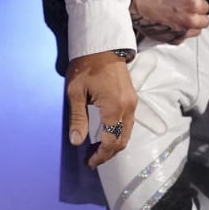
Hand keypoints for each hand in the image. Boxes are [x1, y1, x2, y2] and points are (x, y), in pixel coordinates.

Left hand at [65, 50, 136, 168]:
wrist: (103, 46)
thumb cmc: (86, 66)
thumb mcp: (76, 92)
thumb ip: (78, 118)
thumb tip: (76, 141)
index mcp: (114, 108)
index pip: (111, 142)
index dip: (100, 156)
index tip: (89, 163)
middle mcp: (128, 108)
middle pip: (122, 141)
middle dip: (108, 153)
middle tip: (92, 159)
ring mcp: (132, 103)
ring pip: (127, 133)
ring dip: (114, 144)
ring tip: (97, 149)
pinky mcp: (132, 98)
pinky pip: (128, 124)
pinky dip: (119, 134)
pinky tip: (106, 134)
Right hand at [130, 0, 208, 44]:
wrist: (141, 10)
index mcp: (192, 5)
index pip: (207, 8)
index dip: (200, 5)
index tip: (195, 5)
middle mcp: (190, 20)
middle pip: (205, 22)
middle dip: (199, 16)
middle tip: (191, 13)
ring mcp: (183, 31)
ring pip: (197, 31)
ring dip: (192, 26)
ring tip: (182, 19)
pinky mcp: (176, 40)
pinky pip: (185, 37)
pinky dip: (182, 32)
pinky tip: (174, 25)